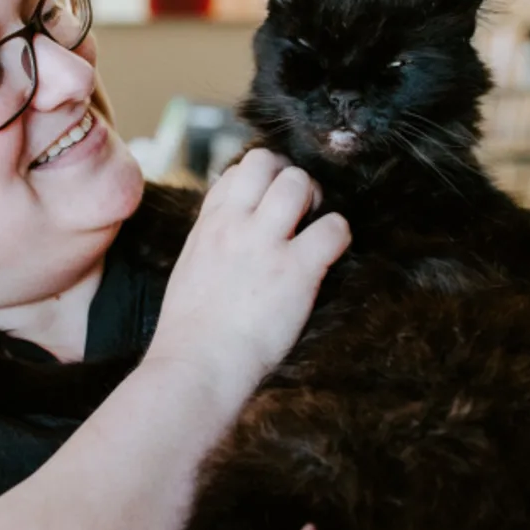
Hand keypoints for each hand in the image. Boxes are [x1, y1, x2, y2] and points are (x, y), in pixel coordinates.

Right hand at [145, 149, 349, 405]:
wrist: (197, 366)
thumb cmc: (191, 333)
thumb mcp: (190, 270)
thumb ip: (212, 242)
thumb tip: (231, 233)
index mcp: (208, 225)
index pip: (236, 171)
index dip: (259, 179)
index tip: (270, 202)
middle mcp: (235, 225)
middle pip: (265, 162)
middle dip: (289, 177)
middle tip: (300, 208)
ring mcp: (265, 244)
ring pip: (298, 182)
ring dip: (315, 199)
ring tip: (314, 227)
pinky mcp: (296, 270)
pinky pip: (333, 228)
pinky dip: (339, 235)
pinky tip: (330, 255)